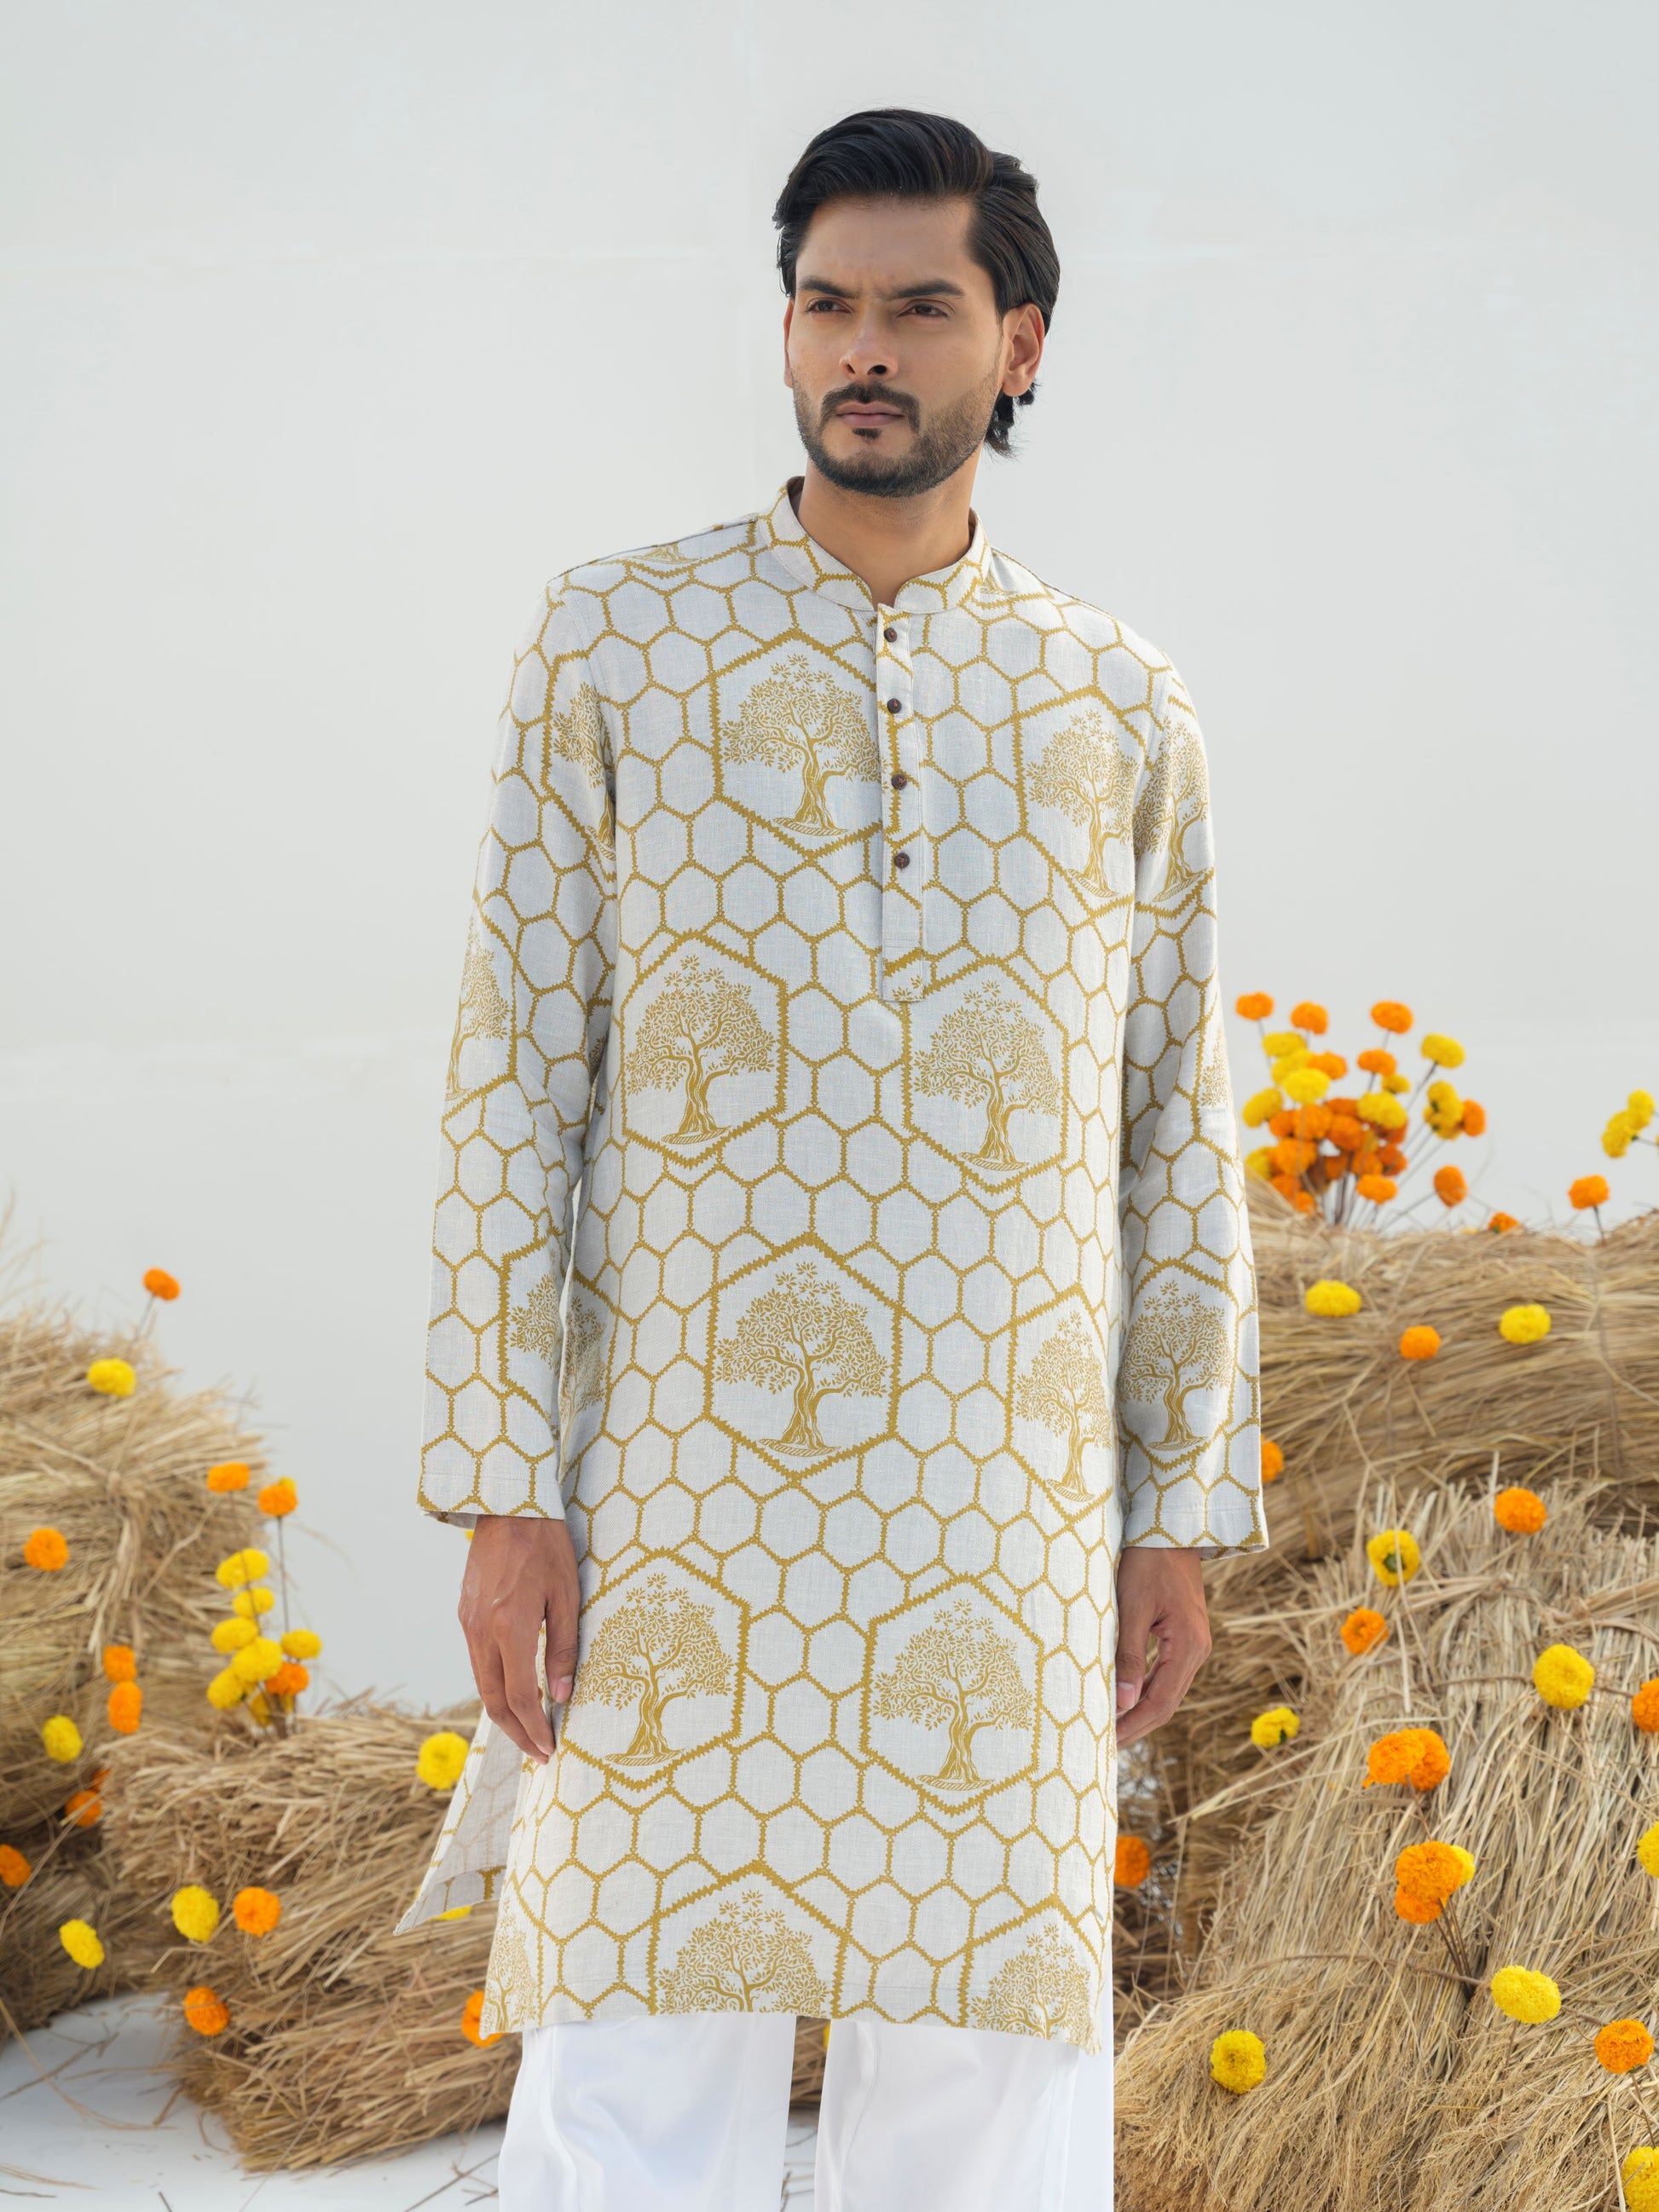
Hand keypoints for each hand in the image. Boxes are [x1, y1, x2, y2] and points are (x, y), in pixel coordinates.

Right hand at [458, 1515, 580, 1765]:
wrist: (507, 1505)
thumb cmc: (546, 1545)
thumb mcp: (567, 1595)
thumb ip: (564, 1648)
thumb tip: (560, 1696)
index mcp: (510, 1627)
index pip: (517, 1696)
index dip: (533, 1729)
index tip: (549, 1750)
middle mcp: (481, 1631)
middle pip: (493, 1700)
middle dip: (517, 1732)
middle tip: (539, 1753)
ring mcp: (468, 1623)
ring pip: (481, 1683)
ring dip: (503, 1712)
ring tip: (530, 1730)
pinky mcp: (465, 1614)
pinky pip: (478, 1661)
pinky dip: (494, 1685)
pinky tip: (513, 1691)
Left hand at [1113, 1546, 1210, 1748]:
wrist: (1171, 1528)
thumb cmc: (1148, 1562)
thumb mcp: (1133, 1607)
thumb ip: (1129, 1655)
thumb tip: (1122, 1703)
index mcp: (1189, 1646)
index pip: (1161, 1703)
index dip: (1134, 1727)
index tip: (1107, 1743)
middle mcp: (1197, 1650)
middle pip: (1166, 1702)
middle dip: (1136, 1725)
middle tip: (1103, 1745)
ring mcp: (1193, 1643)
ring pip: (1166, 1690)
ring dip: (1140, 1710)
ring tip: (1110, 1728)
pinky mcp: (1183, 1634)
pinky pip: (1165, 1673)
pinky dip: (1145, 1689)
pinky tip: (1125, 1696)